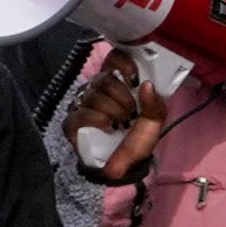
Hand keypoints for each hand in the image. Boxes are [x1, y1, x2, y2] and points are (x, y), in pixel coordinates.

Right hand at [67, 53, 166, 184]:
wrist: (125, 167)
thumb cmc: (137, 140)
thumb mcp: (154, 121)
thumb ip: (154, 103)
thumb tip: (147, 84)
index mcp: (117, 84)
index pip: (113, 59)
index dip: (122, 63)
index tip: (134, 78)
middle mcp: (96, 90)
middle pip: (104, 79)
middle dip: (122, 97)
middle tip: (131, 113)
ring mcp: (81, 105)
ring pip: (93, 96)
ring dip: (113, 112)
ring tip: (121, 124)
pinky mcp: (71, 123)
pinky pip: (81, 114)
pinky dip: (97, 121)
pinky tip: (107, 129)